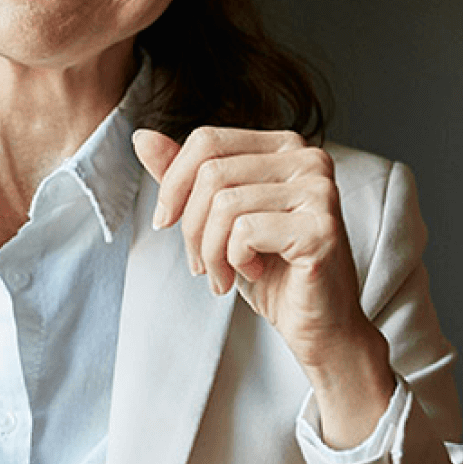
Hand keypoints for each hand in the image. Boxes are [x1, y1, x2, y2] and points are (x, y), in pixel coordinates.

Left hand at [132, 125, 395, 446]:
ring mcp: (319, 191)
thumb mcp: (216, 220)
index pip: (207, 140)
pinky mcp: (320, 228)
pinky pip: (244, 232)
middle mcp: (308, 159)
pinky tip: (253, 274)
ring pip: (224, 204)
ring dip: (211, 252)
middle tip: (201, 265)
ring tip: (224, 275)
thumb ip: (185, 177)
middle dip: (191, 227)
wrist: (317, 325)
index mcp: (285, 146)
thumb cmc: (270, 271)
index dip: (173, 184)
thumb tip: (142, 137)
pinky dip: (234, 261)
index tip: (166, 223)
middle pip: (212, 172)